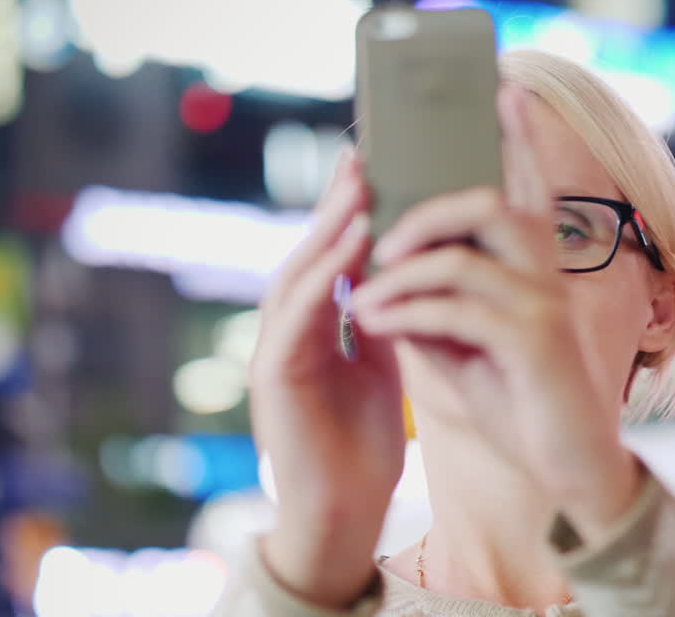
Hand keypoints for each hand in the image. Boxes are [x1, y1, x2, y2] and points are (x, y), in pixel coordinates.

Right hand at [250, 150, 404, 606]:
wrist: (344, 515)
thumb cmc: (363, 448)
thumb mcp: (380, 369)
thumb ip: (382, 321)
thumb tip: (401, 271)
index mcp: (313, 331)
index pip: (328, 260)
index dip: (346, 215)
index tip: (372, 169)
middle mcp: (287, 335)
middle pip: (307, 258)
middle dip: (333, 208)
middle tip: (361, 158)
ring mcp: (274, 355)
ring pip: (295, 279)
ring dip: (326, 233)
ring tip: (358, 191)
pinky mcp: (273, 380)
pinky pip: (296, 318)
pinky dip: (322, 280)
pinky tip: (349, 248)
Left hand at [349, 89, 640, 538]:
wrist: (568, 468)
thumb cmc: (518, 400)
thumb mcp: (466, 344)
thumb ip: (435, 302)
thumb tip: (385, 273)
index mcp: (535, 267)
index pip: (529, 186)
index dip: (519, 135)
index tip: (502, 87)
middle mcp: (547, 274)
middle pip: (490, 204)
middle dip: (425, 213)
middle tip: (382, 244)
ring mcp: (544, 306)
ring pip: (466, 252)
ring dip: (403, 270)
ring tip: (367, 294)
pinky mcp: (533, 343)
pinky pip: (456, 308)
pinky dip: (407, 312)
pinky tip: (376, 322)